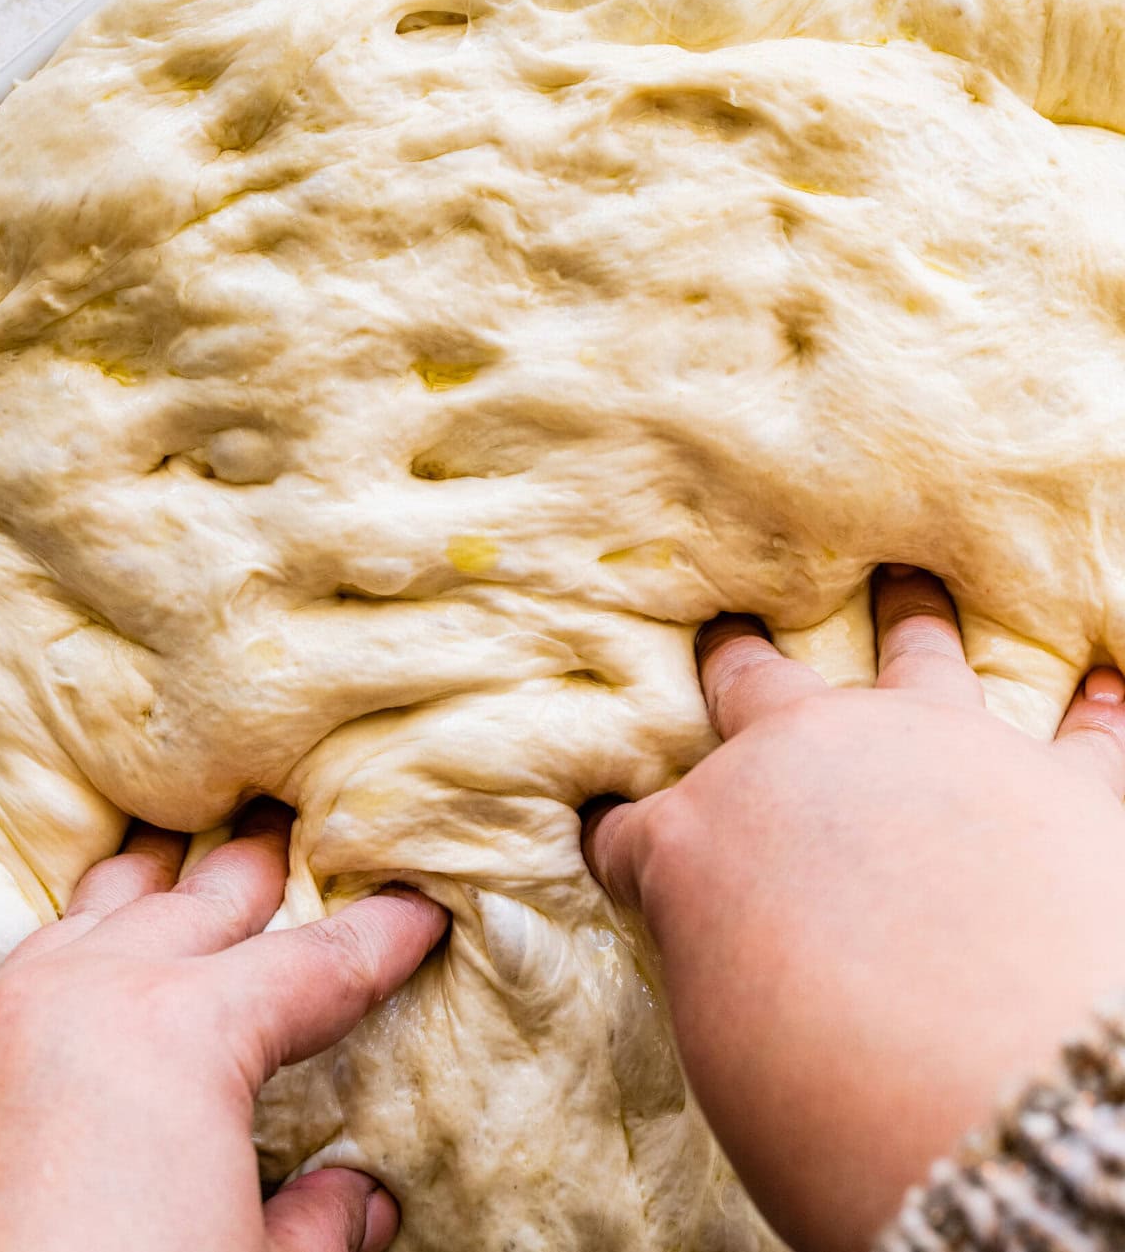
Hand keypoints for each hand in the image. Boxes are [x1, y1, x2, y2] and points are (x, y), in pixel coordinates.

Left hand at [0, 799, 446, 1251]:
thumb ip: (316, 1228)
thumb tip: (358, 1200)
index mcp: (190, 1031)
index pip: (319, 964)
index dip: (384, 936)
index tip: (425, 907)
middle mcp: (97, 992)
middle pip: (205, 903)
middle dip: (264, 869)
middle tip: (300, 831)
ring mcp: (13, 1012)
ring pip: (105, 906)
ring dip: (161, 884)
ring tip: (186, 857)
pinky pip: (39, 952)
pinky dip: (83, 931)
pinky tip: (91, 948)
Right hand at [584, 566, 1124, 1251]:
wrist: (984, 1084)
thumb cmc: (826, 1095)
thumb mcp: (727, 1048)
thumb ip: (726, 972)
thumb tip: (751, 967)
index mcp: (700, 840)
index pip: (630, 832)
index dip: (615, 833)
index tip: (606, 828)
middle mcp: (808, 764)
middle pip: (756, 688)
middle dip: (736, 664)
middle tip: (730, 634)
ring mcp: (932, 752)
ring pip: (919, 657)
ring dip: (914, 621)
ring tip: (910, 584)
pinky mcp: (1057, 781)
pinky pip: (1086, 736)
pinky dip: (1098, 714)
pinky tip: (1107, 684)